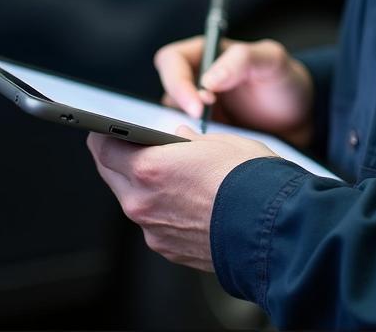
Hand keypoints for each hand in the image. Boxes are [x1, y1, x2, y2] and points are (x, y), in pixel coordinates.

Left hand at [87, 126, 276, 270]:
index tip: (106, 126)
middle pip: (110, 173)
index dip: (103, 133)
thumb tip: (178, 137)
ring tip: (164, 170)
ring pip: (130, 199)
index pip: (103, 146)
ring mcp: (153, 230)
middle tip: (129, 143)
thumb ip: (187, 140)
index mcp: (150, 168)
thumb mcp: (219, 142)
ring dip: (139, 183)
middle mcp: (143, 202)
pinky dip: (159, 207)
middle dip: (117, 156)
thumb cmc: (250, 180)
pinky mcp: (167, 249)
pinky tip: (183, 198)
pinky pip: (152, 221)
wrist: (272, 230)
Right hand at [155, 36, 313, 147]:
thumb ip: (242, 60)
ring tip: (213, 144)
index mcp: (204, 53)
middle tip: (205, 127)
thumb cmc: (284, 81)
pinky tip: (213, 156)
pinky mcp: (199, 137)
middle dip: (179, 112)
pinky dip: (192, 151)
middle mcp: (193, 80)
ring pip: (170, 122)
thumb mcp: (272, 61)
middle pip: (164, 94)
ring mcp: (194, 110)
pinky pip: (183, 144)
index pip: (170, 61)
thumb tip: (208, 80)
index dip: (177, 83)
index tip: (199, 106)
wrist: (298, 120)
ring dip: (184, 134)